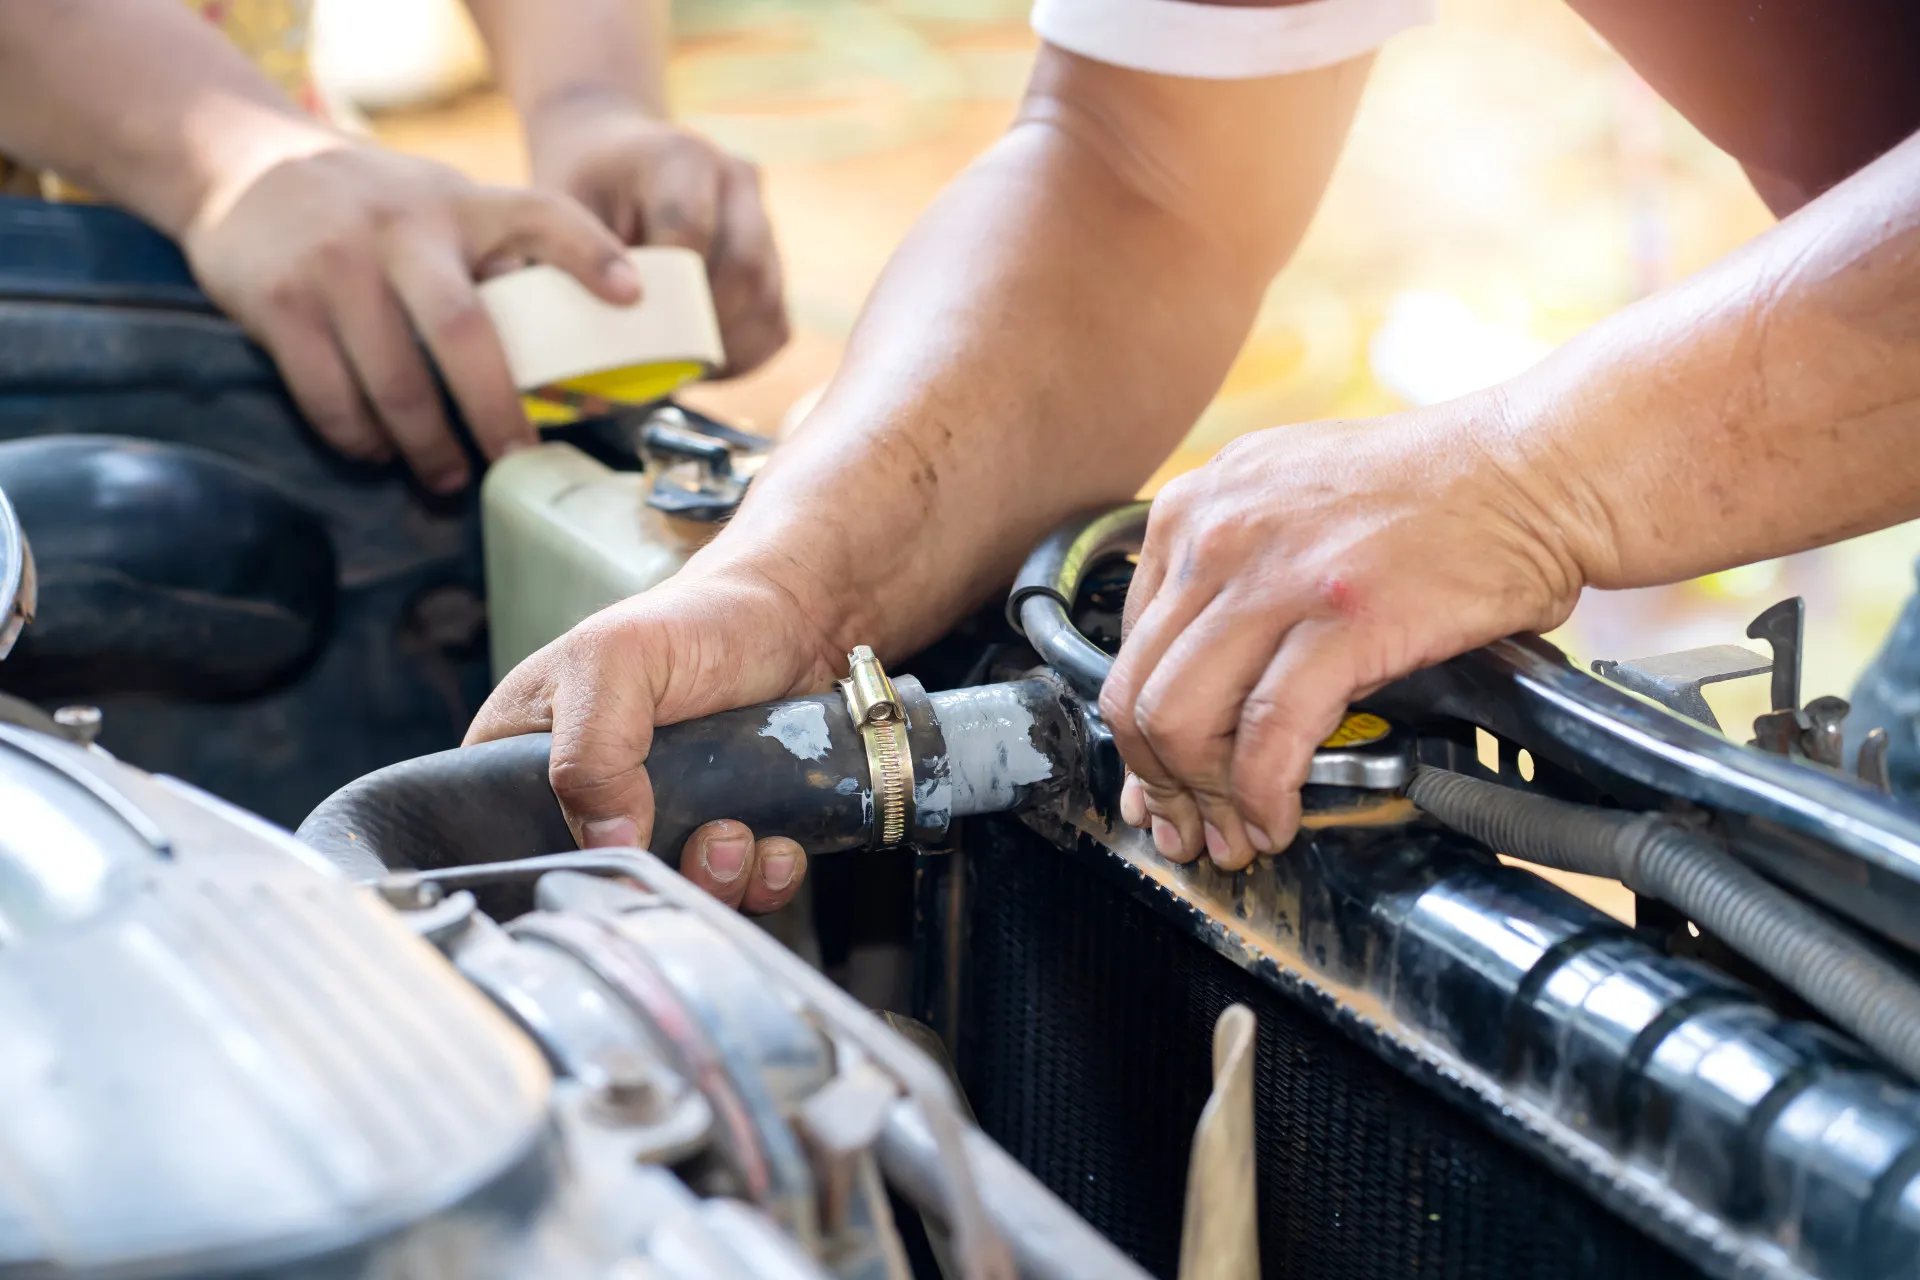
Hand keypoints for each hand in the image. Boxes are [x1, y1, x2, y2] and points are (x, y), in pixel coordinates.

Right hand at [184, 142, 639, 491]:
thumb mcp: (441, 207)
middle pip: (464, 334)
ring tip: (447, 476)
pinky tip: (378, 451)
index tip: (631, 298)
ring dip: (428, 446)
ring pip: (397, 382)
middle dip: (496, 412)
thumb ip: (497, 260)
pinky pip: (330, 395)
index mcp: (460, 206)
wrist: (241, 164)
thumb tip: (569, 361)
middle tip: (516, 460)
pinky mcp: (281, 302)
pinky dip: (361, 438)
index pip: (541, 215)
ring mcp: (338, 265)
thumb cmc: (372, 209)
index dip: (591, 254)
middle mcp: (402, 229)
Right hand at [466, 551, 846, 911]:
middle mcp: (584, 798)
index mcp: (520, 757)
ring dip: (717, 879)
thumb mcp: (613, 663)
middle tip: (700, 837)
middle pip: (602, 882)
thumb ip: (590, 753)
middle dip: (659, 879)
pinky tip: (775, 841)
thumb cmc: (690, 623)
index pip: (509, 844)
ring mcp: (654, 820)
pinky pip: (736, 891)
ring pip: (672, 893)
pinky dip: (762, 879)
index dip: (563, 866)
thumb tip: (609, 846)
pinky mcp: (718, 835)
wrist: (794, 617)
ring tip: (736, 830)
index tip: (622, 858)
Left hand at [526, 97, 787, 375]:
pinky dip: (743, 355)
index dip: (666, 288)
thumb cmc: (580, 188)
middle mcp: (735, 181)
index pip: (690, 228)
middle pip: (743, 268)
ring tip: (682, 371)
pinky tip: (704, 366)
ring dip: (726, 347)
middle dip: (702, 326)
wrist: (613, 156)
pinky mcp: (774, 257)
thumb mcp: (558, 206)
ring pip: (767, 299)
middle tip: (659, 363)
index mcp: (680, 156)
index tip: (631, 324)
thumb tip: (593, 333)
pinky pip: (774, 322)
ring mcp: (763, 218)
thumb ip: (575, 259)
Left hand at [1100, 400, 1595, 868]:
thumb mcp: (1292, 507)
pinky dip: (1262, 797)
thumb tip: (1192, 693)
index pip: (1129, 648)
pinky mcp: (1341, 619)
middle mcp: (1216, 535)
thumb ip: (1230, 584)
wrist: (1536, 469)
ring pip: (1181, 720)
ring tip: (1235, 835)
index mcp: (1195, 510)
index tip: (1162, 782)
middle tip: (1188, 828)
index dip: (1140, 734)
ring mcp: (1274, 576)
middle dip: (1157, 782)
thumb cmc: (1433, 497)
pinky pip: (1267, 735)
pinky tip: (1278, 821)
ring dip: (1201, 800)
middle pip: (1139, 692)